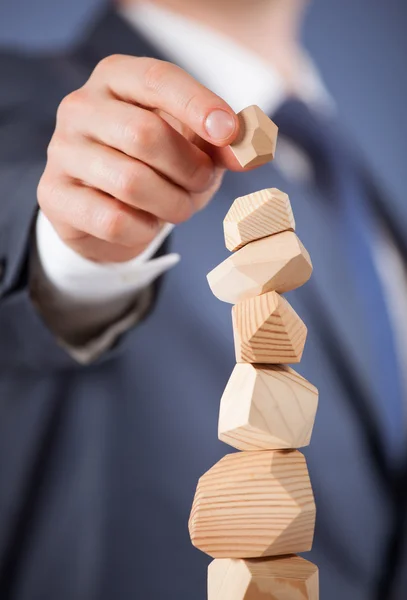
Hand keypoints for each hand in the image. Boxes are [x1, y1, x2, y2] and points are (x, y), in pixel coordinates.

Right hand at [38, 55, 239, 262]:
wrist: (107, 208)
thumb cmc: (157, 166)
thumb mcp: (194, 148)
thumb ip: (223, 145)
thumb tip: (251, 150)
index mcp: (116, 78)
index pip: (158, 79)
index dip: (198, 106)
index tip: (229, 134)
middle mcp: (81, 106)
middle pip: (145, 136)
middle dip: (188, 170)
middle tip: (201, 185)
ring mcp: (62, 151)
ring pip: (131, 183)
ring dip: (172, 204)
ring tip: (179, 207)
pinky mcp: (54, 195)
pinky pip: (112, 220)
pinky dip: (143, 229)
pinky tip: (146, 223)